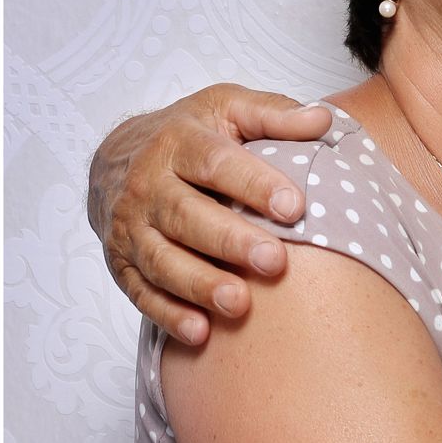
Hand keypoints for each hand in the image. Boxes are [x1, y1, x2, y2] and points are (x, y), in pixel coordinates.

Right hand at [88, 84, 332, 342]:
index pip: (216, 163)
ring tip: (239, 304)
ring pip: (162, 260)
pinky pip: (142, 293)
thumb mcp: (228, 109)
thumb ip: (274, 114)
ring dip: (199, 285)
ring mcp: (131, 228)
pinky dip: (168, 315)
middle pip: (187, 216)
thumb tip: (324, 120)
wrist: (118, 158)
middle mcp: (148, 186)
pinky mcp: (122, 264)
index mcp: (179, 142)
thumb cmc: (191, 135)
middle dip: (230, 242)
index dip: (255, 184)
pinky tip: (201, 333)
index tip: (294, 207)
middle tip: (274, 262)